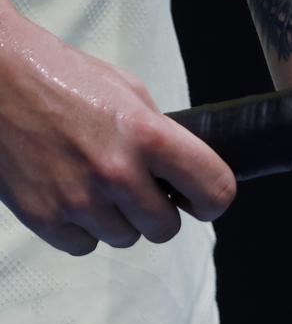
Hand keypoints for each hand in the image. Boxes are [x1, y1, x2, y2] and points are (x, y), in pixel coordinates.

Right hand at [0, 0, 235, 254]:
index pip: (215, 191)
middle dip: (157, 212)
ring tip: (93, 181)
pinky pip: (85, 246)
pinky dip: (81, 229)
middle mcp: (117, 172)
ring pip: (125, 239)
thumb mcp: (128, 91)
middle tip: (137, 188)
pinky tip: (68, 193)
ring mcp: (79, 200)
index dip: (212, 201)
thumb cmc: (62, 77)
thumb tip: (186, 176)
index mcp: (147, 134)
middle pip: (166, 229)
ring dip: (117, 218)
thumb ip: (162, 135)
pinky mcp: (45, 219)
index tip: (198, 200)